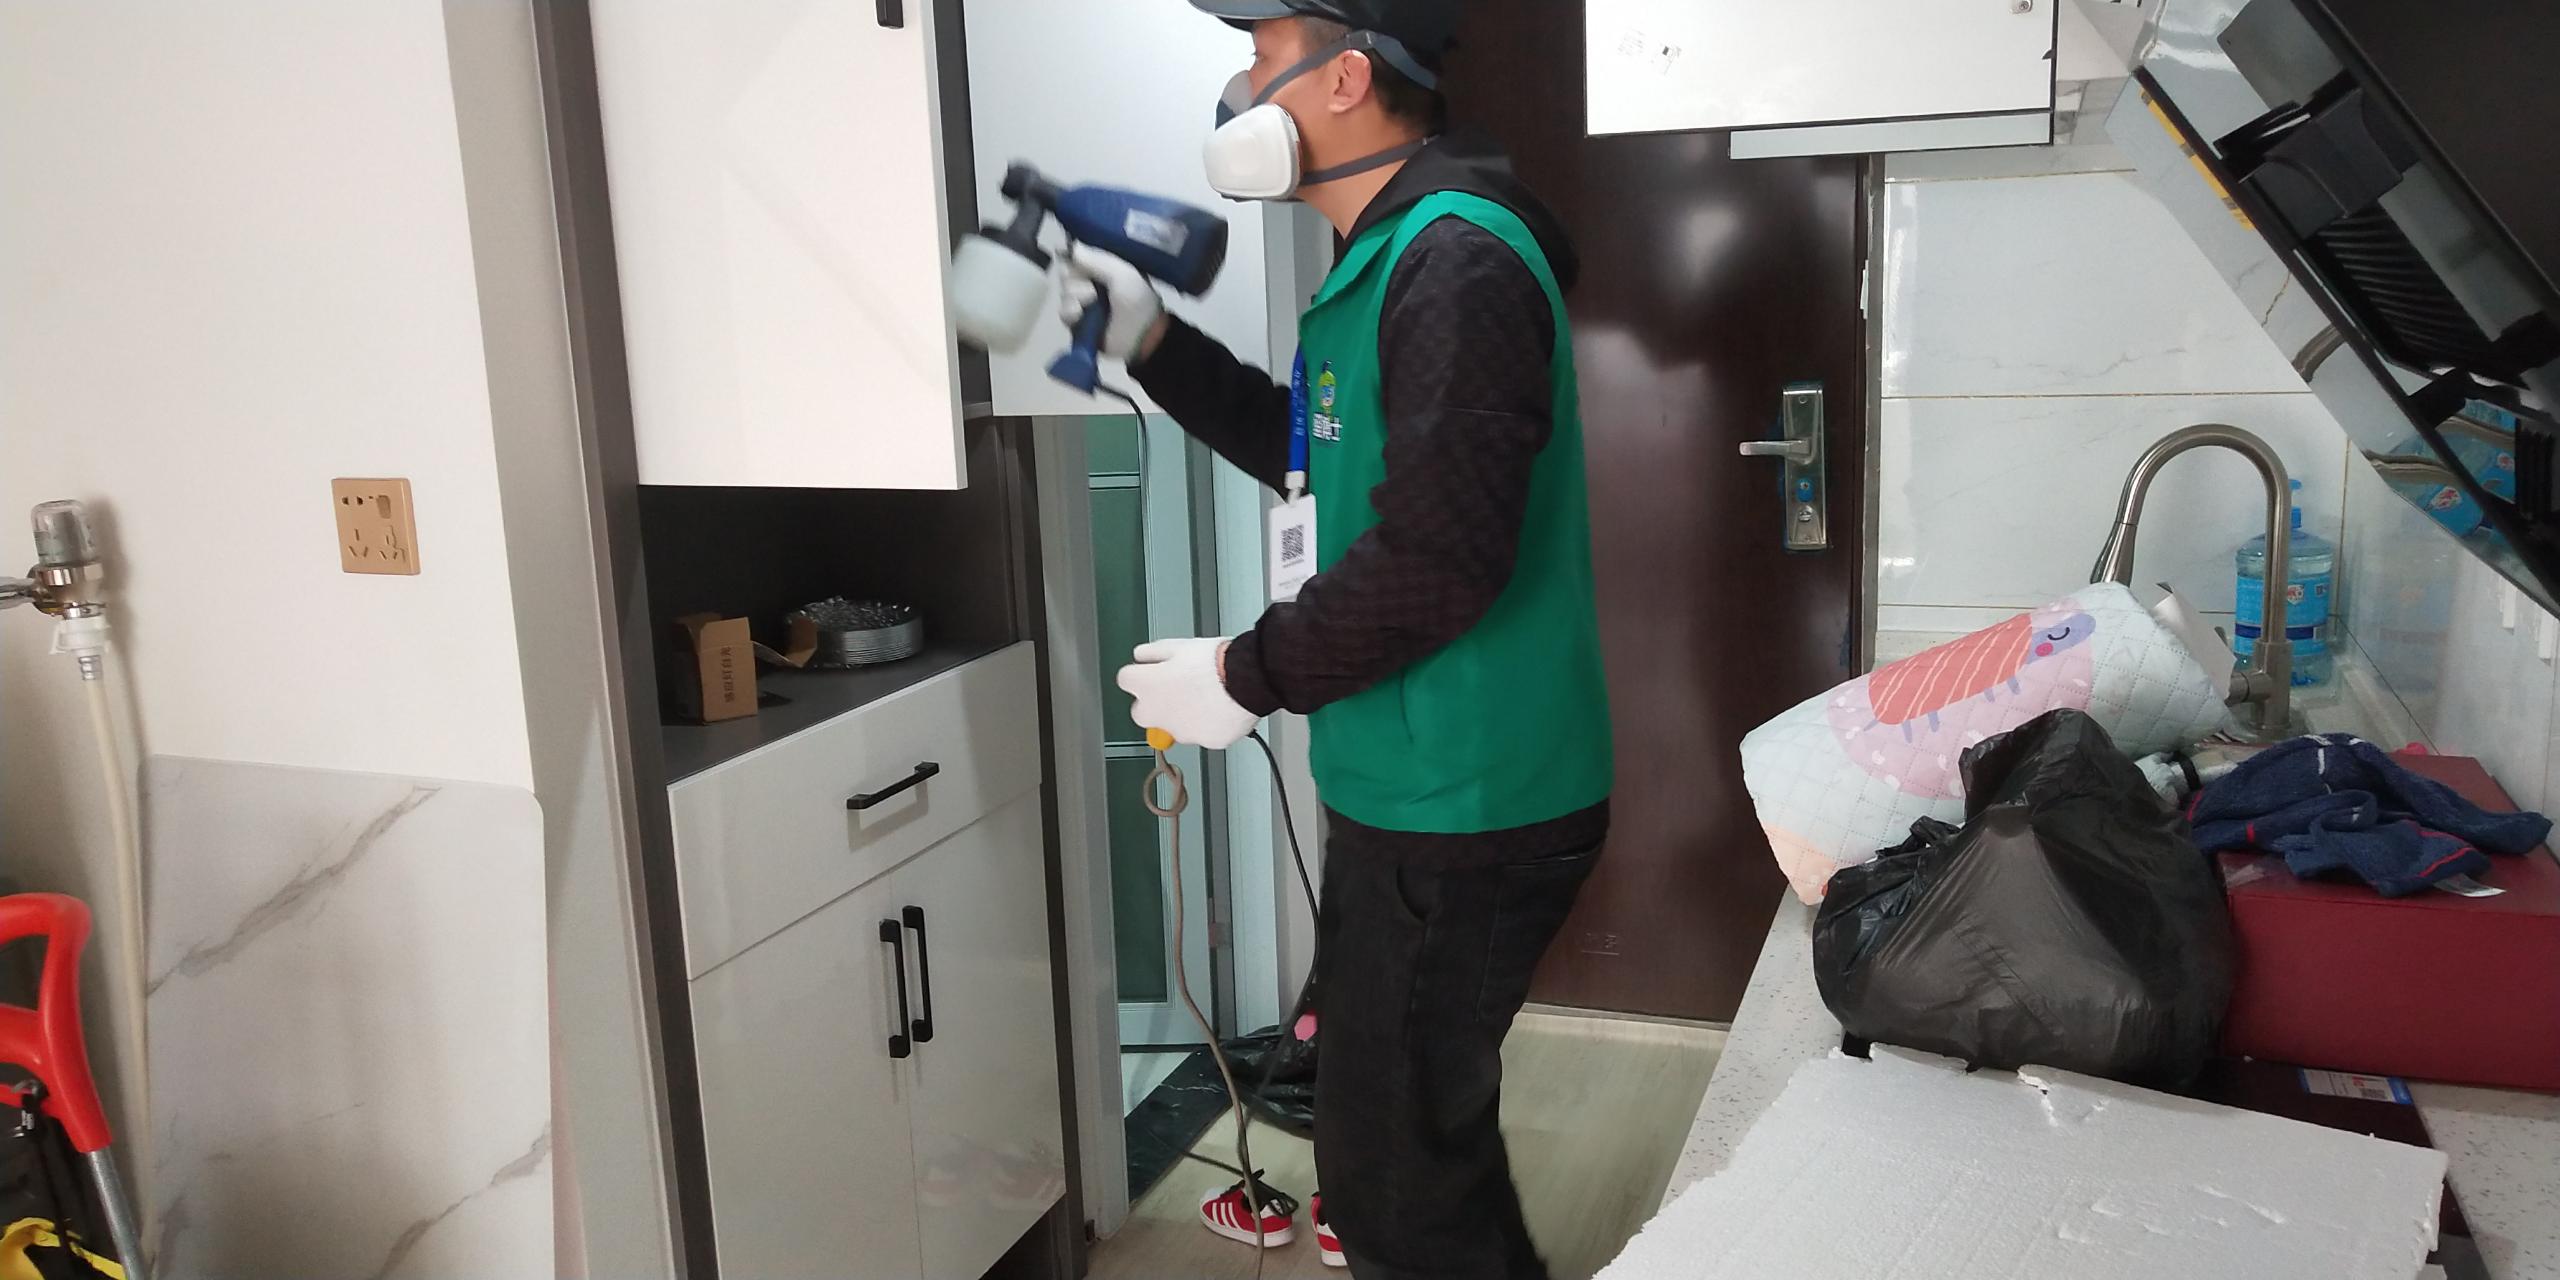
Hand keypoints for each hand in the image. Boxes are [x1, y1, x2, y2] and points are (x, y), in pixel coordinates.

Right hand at [1059, 244, 1167, 361]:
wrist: (1143, 335)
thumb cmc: (1137, 300)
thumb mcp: (1122, 274)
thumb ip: (1097, 259)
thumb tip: (1072, 246)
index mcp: (1101, 269)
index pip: (1076, 257)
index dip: (1071, 257)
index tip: (1068, 255)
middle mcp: (1089, 284)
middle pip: (1066, 273)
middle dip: (1076, 280)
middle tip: (1093, 288)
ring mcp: (1082, 304)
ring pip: (1064, 292)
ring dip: (1076, 296)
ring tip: (1092, 303)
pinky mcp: (1077, 324)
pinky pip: (1063, 312)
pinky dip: (1072, 313)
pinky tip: (1082, 315)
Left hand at [1117, 637, 1255, 748]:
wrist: (1247, 679)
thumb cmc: (1215, 661)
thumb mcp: (1178, 645)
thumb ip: (1152, 653)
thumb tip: (1142, 656)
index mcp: (1147, 686)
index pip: (1126, 680)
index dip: (1141, 674)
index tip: (1150, 672)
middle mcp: (1157, 714)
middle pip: (1142, 713)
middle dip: (1154, 704)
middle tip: (1175, 690)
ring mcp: (1181, 732)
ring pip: (1174, 727)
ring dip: (1182, 715)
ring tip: (1206, 696)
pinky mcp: (1205, 742)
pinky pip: (1202, 734)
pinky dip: (1208, 725)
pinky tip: (1221, 708)